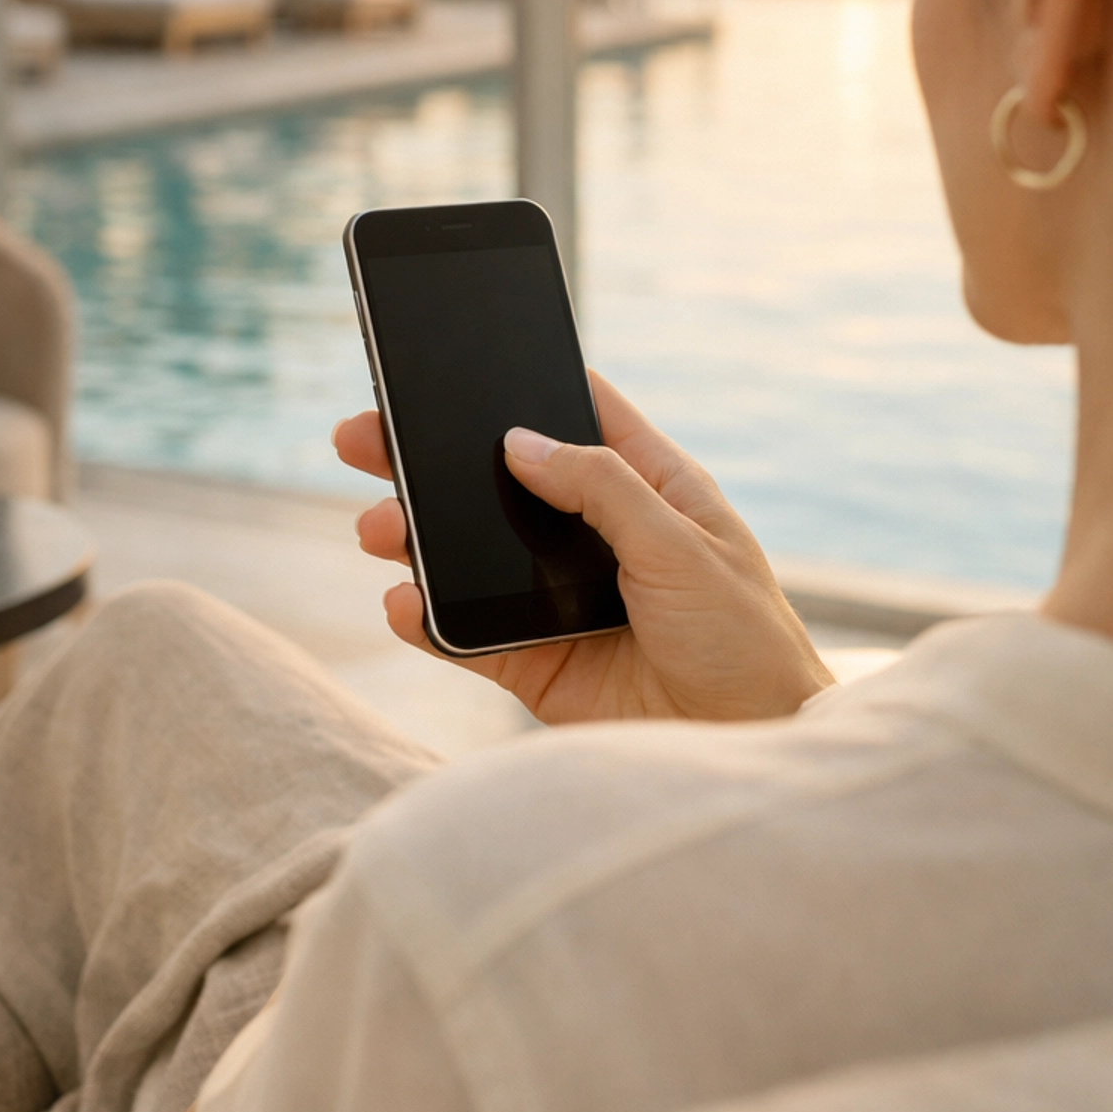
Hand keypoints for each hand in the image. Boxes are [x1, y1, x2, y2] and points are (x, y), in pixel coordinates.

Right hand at [332, 373, 831, 726]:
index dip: (523, 387)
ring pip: (472, 556)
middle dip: (430, 462)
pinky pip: (468, 636)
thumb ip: (602, 489)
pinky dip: (428, 621)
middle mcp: (599, 538)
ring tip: (376, 529)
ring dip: (418, 539)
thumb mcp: (683, 547)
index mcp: (650, 491)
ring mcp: (562, 600)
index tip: (457, 363)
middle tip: (362, 440)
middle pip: (501, 484)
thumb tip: (520, 441)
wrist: (750, 748)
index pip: (580, 419)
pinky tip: (402, 603)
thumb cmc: (746, 642)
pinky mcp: (538, 664)